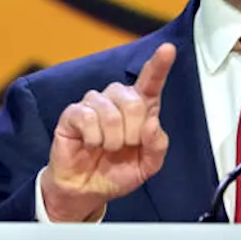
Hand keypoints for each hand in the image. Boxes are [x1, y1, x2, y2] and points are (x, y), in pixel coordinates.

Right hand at [40, 43, 176, 221]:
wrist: (87, 190)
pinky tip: (90, 144)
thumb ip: (157, 146)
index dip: (159, 65)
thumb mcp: (147, 166)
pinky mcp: (73, 114)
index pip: (151, 82)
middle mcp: (117, 100)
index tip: (168, 49)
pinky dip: (94, 137)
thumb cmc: (117, 172)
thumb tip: (152, 123)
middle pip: (133, 101)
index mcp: (140, 109)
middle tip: (126, 146)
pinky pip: (87, 117)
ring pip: (110, 111)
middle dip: (133, 132)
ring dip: (112, 139)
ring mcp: (94, 105)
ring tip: (107, 148)